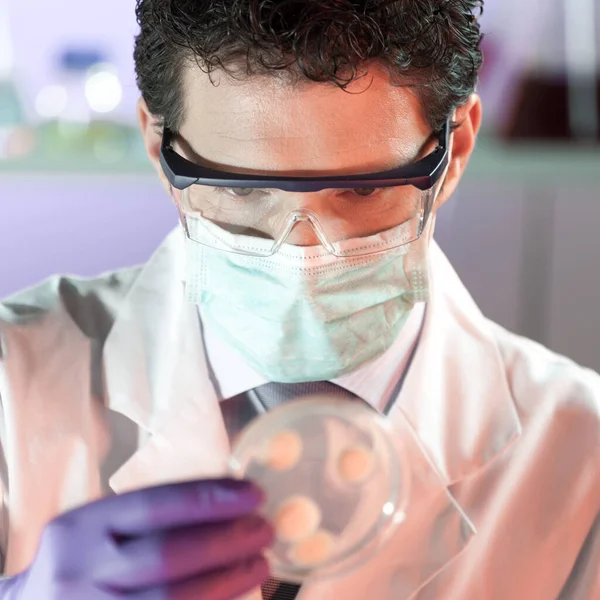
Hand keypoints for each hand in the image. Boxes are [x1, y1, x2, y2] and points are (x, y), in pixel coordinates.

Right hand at [0, 478, 272, 599]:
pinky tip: (236, 596)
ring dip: (227, 581)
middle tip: (265, 530)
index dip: (211, 498)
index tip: (253, 494)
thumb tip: (228, 499)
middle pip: (169, 554)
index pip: (157, 504)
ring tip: (259, 564)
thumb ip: (151, 517)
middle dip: (227, 541)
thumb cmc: (83, 562)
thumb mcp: (101, 529)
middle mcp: (82, 571)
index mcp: (83, 526)